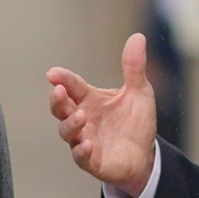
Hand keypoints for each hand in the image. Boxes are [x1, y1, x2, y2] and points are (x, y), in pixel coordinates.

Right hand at [46, 34, 157, 197]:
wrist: (145, 155)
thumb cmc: (136, 122)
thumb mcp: (140, 92)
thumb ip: (134, 67)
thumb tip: (138, 36)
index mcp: (90, 99)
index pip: (72, 86)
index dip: (62, 79)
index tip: (53, 73)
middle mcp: (83, 118)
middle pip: (60, 108)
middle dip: (57, 100)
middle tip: (58, 91)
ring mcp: (84, 139)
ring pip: (67, 131)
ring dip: (70, 124)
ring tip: (81, 116)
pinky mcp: (92, 160)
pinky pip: (81, 157)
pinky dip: (82, 150)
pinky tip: (87, 144)